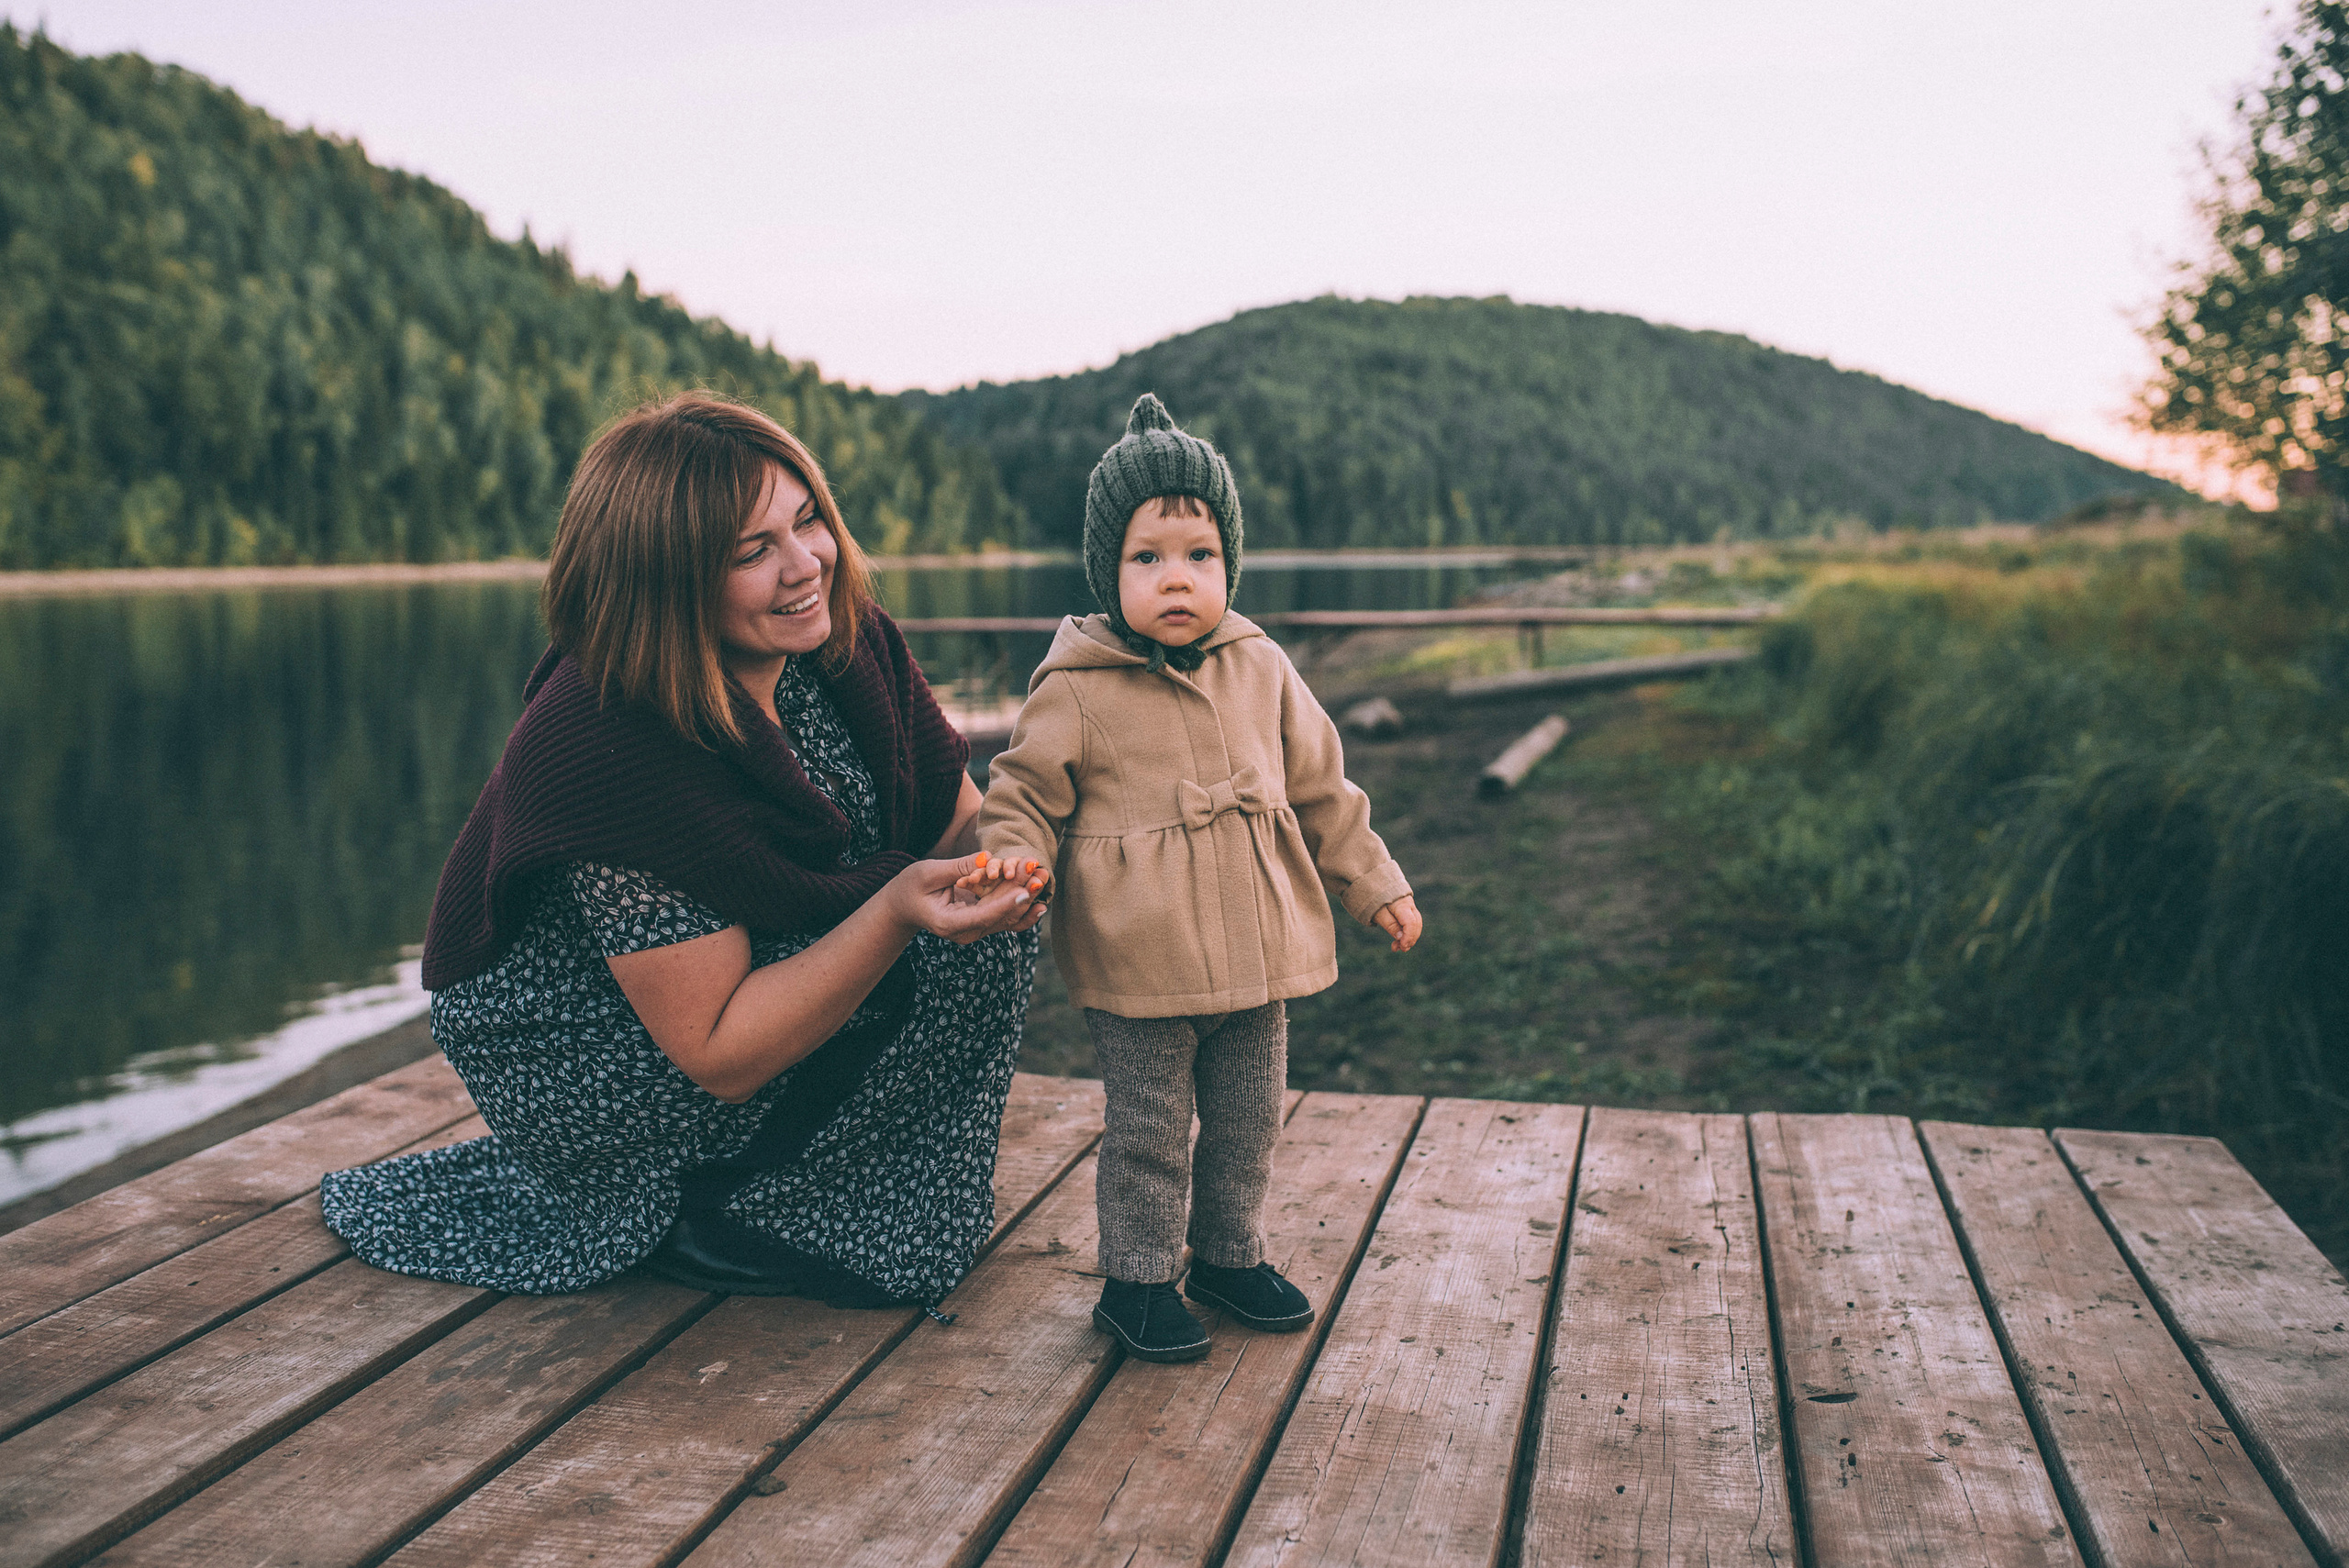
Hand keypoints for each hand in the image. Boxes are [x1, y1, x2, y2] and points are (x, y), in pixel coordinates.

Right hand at [890, 854, 1046, 944]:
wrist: (904, 906)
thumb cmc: (910, 887)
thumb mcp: (928, 873)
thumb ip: (958, 867)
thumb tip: (989, 857)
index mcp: (949, 923)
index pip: (983, 916)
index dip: (1005, 904)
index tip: (1025, 892)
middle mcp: (965, 933)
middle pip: (1000, 915)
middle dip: (1023, 893)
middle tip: (1041, 873)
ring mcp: (975, 930)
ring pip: (1007, 917)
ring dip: (1027, 896)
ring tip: (1045, 876)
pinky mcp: (982, 923)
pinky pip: (1006, 918)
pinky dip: (1023, 907)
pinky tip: (1042, 901)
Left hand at [1372, 895, 1420, 952]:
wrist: (1370, 880)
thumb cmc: (1372, 896)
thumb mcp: (1377, 912)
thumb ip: (1390, 924)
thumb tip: (1400, 937)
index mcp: (1402, 904)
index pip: (1411, 923)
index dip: (1409, 937)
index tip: (1401, 947)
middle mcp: (1409, 904)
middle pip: (1416, 924)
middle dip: (1410, 939)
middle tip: (1399, 949)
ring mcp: (1408, 906)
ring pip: (1415, 924)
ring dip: (1408, 937)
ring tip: (1396, 947)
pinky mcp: (1405, 908)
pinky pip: (1410, 921)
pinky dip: (1406, 932)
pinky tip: (1398, 940)